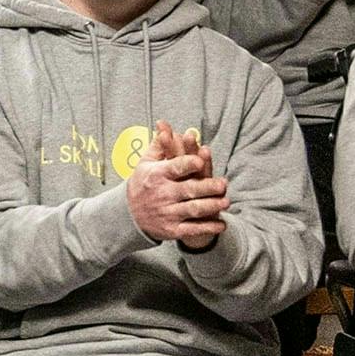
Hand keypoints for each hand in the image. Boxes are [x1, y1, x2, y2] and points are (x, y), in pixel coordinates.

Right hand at [125, 121, 228, 248]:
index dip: (187, 164)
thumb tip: (165, 126)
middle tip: (223, 184)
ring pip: (193, 209)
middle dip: (207, 187)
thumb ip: (159, 145)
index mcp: (157, 175)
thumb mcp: (145, 163)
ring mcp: (167, 213)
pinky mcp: (172, 229)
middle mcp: (162, 194)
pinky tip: (221, 224)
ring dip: (211, 206)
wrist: (129, 215)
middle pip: (188, 190)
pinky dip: (208, 228)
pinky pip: (192, 229)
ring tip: (225, 202)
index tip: (200, 160)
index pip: (174, 168)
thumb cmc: (142, 184)